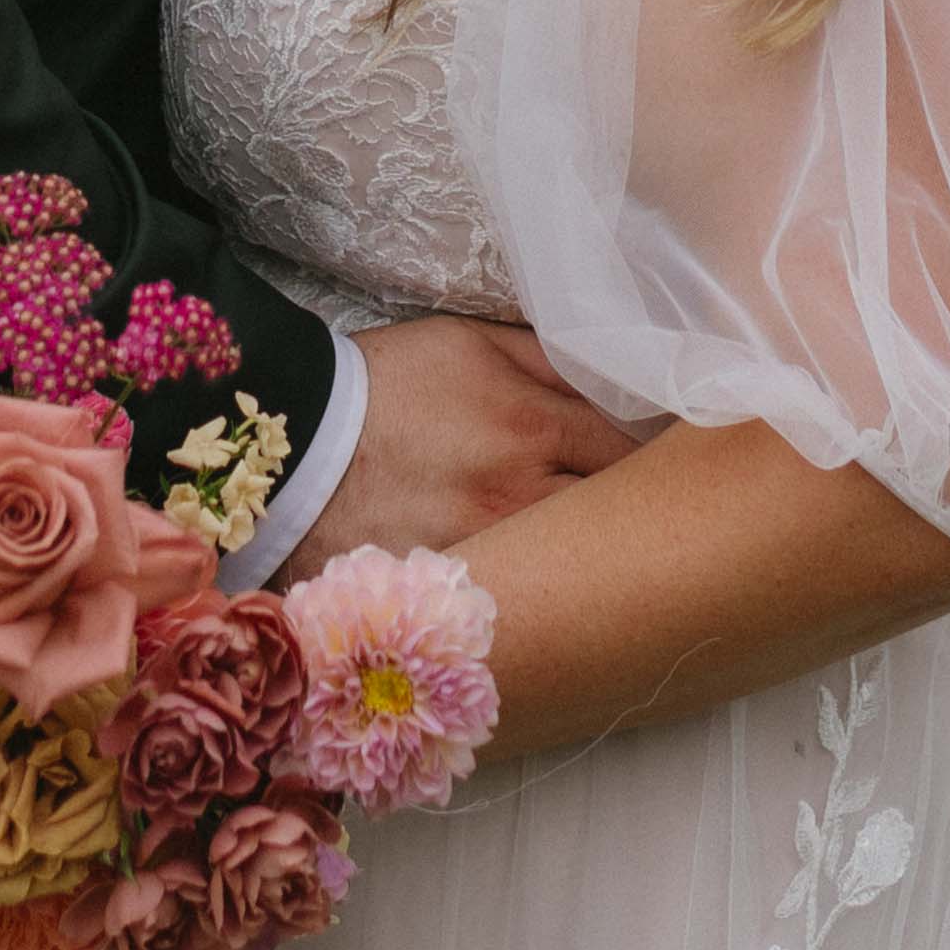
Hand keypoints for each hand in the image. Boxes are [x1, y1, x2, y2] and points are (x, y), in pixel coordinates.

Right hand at [286, 316, 633, 571]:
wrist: (291, 448)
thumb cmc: (383, 385)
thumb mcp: (468, 343)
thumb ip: (549, 358)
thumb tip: (616, 375)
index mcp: (530, 427)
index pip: (630, 450)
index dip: (649, 454)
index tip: (658, 460)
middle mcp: (519, 497)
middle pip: (617, 519)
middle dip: (635, 515)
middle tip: (643, 514)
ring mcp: (488, 557)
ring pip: (574, 570)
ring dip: (591, 561)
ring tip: (598, 557)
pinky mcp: (451, 601)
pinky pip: (519, 606)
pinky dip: (536, 599)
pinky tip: (538, 593)